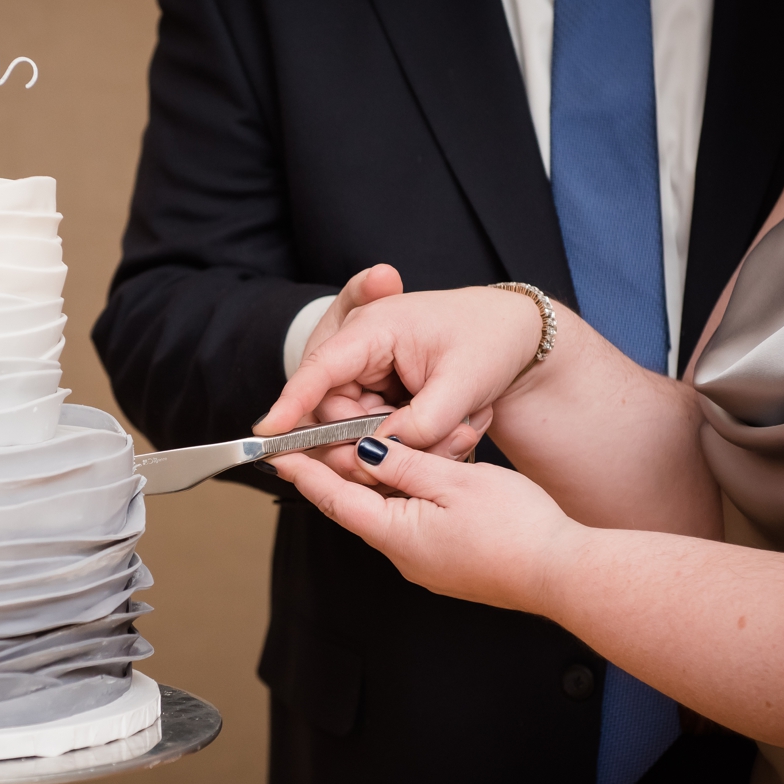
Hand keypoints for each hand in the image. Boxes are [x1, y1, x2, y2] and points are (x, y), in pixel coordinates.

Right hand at [259, 284, 545, 469]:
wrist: (516, 333)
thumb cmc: (491, 340)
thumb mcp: (464, 385)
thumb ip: (420, 425)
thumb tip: (382, 454)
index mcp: (374, 328)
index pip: (320, 369)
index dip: (291, 404)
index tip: (267, 433)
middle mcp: (358, 348)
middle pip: (332, 413)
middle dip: (368, 443)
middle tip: (425, 450)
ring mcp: (364, 371)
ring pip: (351, 430)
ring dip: (394, 445)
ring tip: (456, 432)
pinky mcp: (374, 392)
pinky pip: (369, 431)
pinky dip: (401, 441)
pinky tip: (444, 431)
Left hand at [268, 434, 590, 615]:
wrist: (561, 574)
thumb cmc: (516, 530)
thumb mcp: (456, 482)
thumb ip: (405, 465)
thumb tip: (366, 453)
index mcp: (395, 534)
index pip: (334, 498)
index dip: (305, 472)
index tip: (278, 452)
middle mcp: (402, 555)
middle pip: (357, 507)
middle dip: (338, 473)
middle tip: (318, 442)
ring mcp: (424, 564)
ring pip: (388, 514)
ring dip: (377, 484)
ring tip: (368, 450)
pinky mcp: (446, 564)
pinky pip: (414, 525)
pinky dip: (406, 498)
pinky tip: (418, 479)